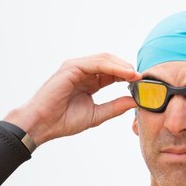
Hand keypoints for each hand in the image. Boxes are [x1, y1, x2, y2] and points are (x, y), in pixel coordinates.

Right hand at [3, 53, 140, 145]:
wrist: (41, 125)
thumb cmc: (63, 121)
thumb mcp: (97, 114)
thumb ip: (115, 107)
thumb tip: (135, 101)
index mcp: (89, 81)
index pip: (113, 73)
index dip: (129, 77)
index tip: (144, 84)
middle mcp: (83, 72)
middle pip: (111, 62)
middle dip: (128, 69)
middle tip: (142, 78)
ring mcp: (76, 67)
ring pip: (105, 60)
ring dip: (123, 66)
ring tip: (136, 75)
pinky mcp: (71, 67)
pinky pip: (96, 63)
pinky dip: (112, 67)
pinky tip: (124, 74)